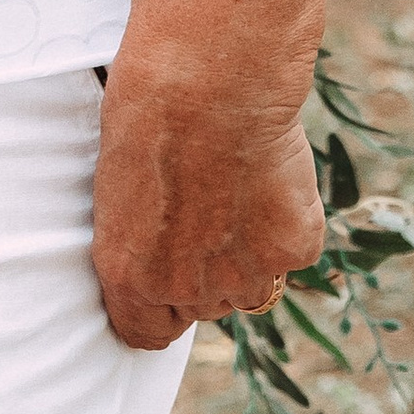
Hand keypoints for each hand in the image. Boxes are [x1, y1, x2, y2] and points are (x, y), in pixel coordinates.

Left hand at [91, 51, 323, 349]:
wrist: (207, 81)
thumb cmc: (146, 111)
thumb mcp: (119, 182)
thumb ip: (142, 233)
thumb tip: (159, 242)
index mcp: (130, 276)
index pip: (146, 332)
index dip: (157, 305)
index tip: (163, 276)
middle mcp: (187, 289)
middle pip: (204, 303)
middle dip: (204, 266)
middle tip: (204, 204)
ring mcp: (246, 274)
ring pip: (251, 283)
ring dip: (247, 250)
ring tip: (235, 184)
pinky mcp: (294, 248)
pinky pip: (292, 246)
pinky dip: (286, 218)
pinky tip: (268, 171)